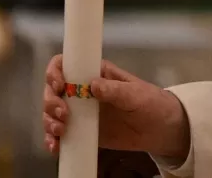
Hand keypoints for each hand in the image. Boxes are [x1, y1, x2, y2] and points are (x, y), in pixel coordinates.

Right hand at [42, 54, 189, 159]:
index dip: (55, 72)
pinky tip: (55, 147)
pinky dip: (54, 140)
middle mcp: (83, 91)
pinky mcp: (82, 132)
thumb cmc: (151, 103)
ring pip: (53, 113)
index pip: (67, 65)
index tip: (58, 85)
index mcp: (96, 74)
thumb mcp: (137, 93)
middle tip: (63, 114)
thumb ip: (115, 90)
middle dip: (51, 101)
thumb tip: (92, 84)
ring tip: (60, 132)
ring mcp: (81, 113)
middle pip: (53, 90)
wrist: (161, 129)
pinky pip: (62, 135)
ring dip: (49, 121)